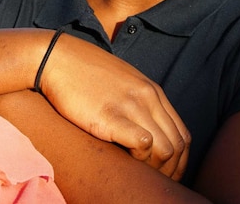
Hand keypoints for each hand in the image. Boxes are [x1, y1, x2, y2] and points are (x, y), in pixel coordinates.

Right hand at [39, 33, 191, 180]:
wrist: (57, 59)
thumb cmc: (84, 73)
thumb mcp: (121, 82)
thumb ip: (138, 101)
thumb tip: (145, 128)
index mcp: (153, 91)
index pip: (183, 134)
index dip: (179, 161)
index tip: (166, 173)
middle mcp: (148, 98)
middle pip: (178, 145)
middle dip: (171, 170)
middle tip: (155, 181)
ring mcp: (131, 106)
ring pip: (165, 148)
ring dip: (156, 168)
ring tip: (139, 173)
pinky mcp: (111, 116)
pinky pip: (143, 143)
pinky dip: (140, 159)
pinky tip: (125, 158)